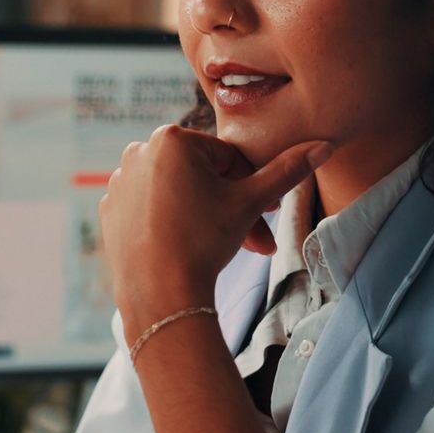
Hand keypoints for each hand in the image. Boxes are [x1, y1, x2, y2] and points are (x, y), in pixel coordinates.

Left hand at [98, 126, 331, 327]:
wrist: (160, 295)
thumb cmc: (204, 241)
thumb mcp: (251, 203)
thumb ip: (286, 171)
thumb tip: (323, 145)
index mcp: (171, 138)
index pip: (228, 158)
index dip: (250, 189)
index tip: (263, 217)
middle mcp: (138, 151)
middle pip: (200, 175)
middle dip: (229, 207)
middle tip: (252, 240)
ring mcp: (120, 181)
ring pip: (176, 192)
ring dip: (203, 213)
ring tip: (216, 245)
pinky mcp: (110, 210)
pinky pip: (151, 208)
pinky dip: (170, 222)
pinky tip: (184, 246)